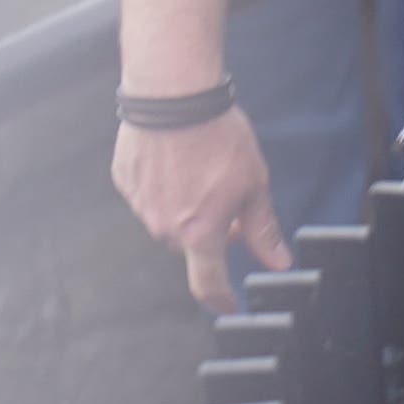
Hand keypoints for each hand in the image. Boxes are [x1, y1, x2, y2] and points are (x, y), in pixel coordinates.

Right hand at [113, 107, 288, 312]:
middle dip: (211, 232)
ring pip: (169, 219)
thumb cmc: (217, 138)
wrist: (174, 97)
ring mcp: (140, 206)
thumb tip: (278, 262)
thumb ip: (263, 229)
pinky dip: (165, 185)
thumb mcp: (254, 184)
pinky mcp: (125, 182)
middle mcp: (164, 227)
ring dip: (187, 207)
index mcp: (199, 233)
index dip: (220, 300)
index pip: (208, 284)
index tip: (229, 305)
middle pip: (192, 244)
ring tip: (203, 167)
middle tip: (229, 201)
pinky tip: (179, 159)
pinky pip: (148, 195)